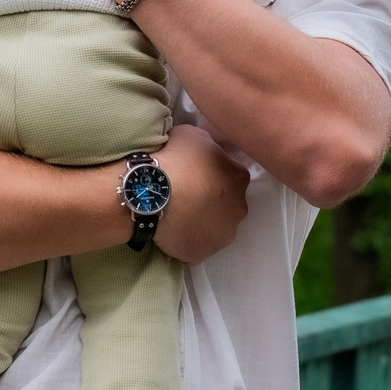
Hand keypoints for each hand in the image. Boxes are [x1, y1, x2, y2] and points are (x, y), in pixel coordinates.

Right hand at [148, 125, 251, 263]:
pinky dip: (188, 240)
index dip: (214, 174)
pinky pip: (197, 246)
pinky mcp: (204, 253)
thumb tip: (207, 151)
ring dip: (202, 222)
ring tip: (178, 215)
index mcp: (238, 178)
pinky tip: (172, 231)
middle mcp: (239, 208)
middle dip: (213, 201)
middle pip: (229, 205)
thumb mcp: (192, 136)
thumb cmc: (173, 160)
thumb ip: (208, 145)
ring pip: (215, 228)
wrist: (151, 195)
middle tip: (187, 195)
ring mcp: (223, 235)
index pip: (233, 175)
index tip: (196, 175)